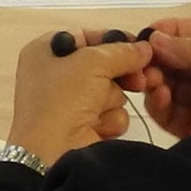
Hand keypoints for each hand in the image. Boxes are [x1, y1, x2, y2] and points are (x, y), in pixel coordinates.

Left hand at [6, 33, 154, 162]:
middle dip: (121, 74)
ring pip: (112, 90)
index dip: (113, 40)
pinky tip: (97, 126)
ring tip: (97, 109)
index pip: (86, 37)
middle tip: (138, 79)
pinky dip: (109, 120)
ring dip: (111, 99)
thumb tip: (145, 48)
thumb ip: (122, 51)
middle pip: (104, 65)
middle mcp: (56, 75)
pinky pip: (112, 114)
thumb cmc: (61, 100)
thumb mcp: (91, 63)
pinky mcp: (85, 125)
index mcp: (45, 52)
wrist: (51, 153)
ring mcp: (71, 102)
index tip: (140, 45)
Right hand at [133, 20, 190, 137]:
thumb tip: (156, 40)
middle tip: (144, 61)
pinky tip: (160, 97)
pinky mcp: (190, 127)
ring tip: (152, 80)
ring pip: (164, 84)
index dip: (170, 31)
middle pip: (171, 59)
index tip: (150, 34)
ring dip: (154, 80)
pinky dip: (157, 103)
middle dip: (156, 58)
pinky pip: (165, 112)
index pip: (190, 33)